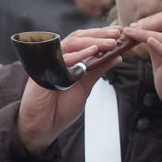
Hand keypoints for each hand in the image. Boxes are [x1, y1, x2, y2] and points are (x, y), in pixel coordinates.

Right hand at [16, 26, 133, 154]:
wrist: (44, 128)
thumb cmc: (60, 108)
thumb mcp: (85, 87)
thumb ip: (97, 70)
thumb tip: (117, 57)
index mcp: (67, 60)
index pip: (84, 40)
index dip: (100, 35)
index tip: (119, 33)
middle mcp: (57, 58)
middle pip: (77, 38)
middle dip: (98, 34)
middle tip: (116, 34)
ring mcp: (49, 63)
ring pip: (70, 44)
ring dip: (91, 42)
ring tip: (109, 44)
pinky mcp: (42, 71)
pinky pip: (60, 59)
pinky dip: (78, 55)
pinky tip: (92, 52)